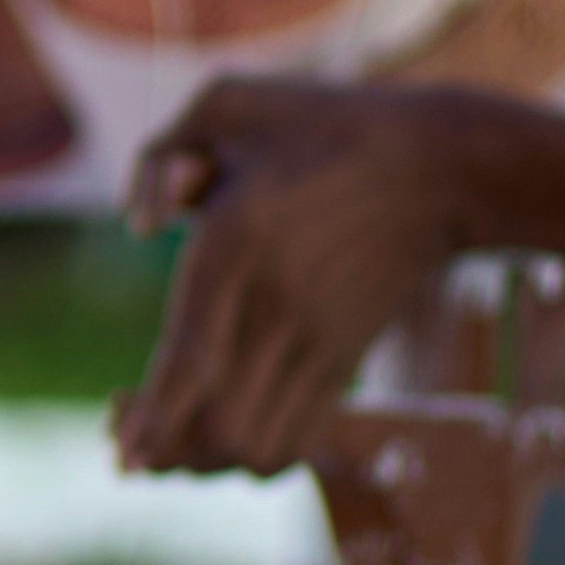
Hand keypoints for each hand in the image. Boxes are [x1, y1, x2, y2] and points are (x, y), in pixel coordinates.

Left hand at [113, 78, 467, 478]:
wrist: (443, 166)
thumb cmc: (324, 126)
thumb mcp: (232, 103)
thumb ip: (161, 155)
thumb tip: (138, 226)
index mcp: (237, 244)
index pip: (193, 357)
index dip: (155, 416)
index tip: (121, 455)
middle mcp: (277, 305)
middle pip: (217, 424)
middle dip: (161, 449)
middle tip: (123, 431)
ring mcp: (316, 339)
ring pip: (253, 445)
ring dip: (201, 461)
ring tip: (164, 439)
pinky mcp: (343, 358)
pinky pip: (294, 439)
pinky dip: (249, 457)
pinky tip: (216, 436)